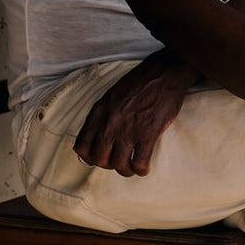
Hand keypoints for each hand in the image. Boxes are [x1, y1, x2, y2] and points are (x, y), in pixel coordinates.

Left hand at [74, 50, 198, 176]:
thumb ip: (102, 116)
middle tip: (118, 162)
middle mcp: (110, 123)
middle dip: (108, 166)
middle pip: (99, 159)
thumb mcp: (111, 97)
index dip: (90, 157)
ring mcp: (128, 129)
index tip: (101, 156)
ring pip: (119, 165)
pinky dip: (141, 170)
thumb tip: (96, 136)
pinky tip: (144, 167)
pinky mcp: (147, 134)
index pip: (82, 146)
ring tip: (132, 167)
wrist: (163, 74)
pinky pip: (139, 163)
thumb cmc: (139, 84)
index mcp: (99, 113)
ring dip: (126, 171)